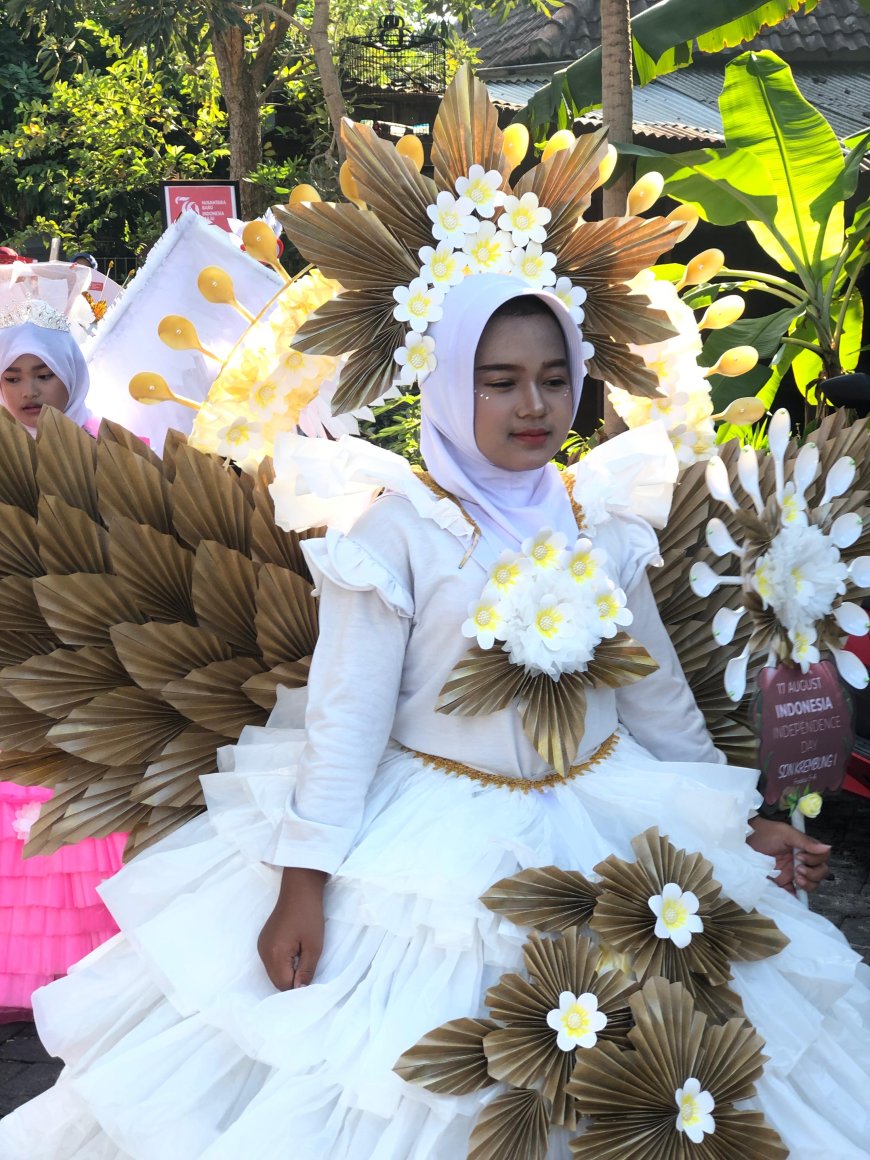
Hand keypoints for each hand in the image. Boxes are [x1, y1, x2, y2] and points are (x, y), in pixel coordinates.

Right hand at [257, 866, 326, 989]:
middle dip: (292, 980)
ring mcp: (261, 946)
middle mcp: (263, 952)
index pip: (283, 985)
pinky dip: (282, 963)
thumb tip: (300, 991)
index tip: (310, 978)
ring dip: (287, 971)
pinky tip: (294, 951)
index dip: (298, 986)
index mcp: (274, 954)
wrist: (299, 890)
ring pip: (273, 972)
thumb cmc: (309, 916)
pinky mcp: (263, 940)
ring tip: (302, 957)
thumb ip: (306, 971)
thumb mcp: (314, 946)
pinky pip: (271, 961)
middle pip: (276, 981)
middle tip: (308, 968)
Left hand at [747, 817, 830, 893]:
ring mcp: (793, 873)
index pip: (822, 857)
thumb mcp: (785, 833)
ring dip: (808, 883)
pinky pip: (795, 893)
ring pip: (812, 884)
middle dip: (814, 873)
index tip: (801, 856)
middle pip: (820, 872)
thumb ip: (805, 841)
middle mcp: (801, 861)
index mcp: (804, 848)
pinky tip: (792, 891)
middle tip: (798, 868)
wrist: (744, 841)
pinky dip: (797, 896)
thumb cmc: (764, 833)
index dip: (816, 859)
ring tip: (796, 878)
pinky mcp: (783, 883)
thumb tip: (827, 847)